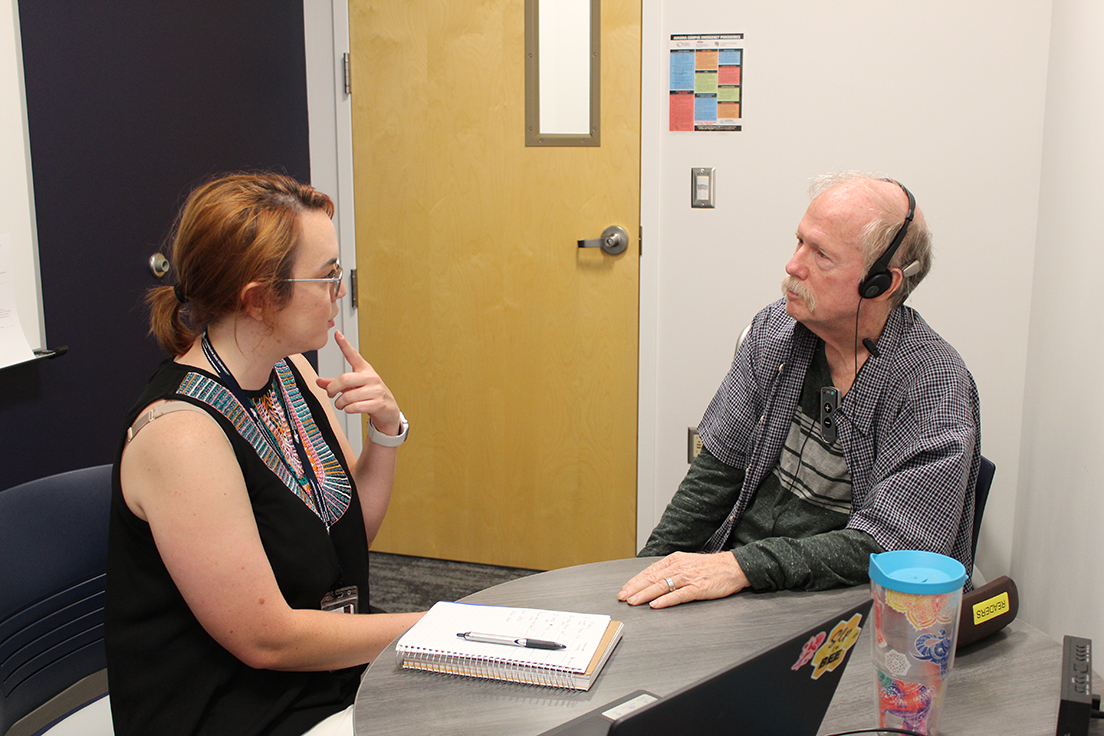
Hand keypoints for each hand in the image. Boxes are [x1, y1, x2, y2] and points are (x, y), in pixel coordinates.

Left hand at [316, 330, 400, 434]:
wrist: (388, 410)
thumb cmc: (370, 395)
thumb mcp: (354, 387)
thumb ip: (336, 384)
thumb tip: (319, 381)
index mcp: (364, 370)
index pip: (353, 355)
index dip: (344, 344)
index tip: (337, 334)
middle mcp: (371, 377)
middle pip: (344, 379)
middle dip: (332, 389)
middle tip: (330, 394)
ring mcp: (376, 390)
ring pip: (348, 396)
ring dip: (340, 403)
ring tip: (341, 404)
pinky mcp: (378, 403)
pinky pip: (355, 406)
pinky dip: (348, 410)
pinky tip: (350, 409)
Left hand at [617, 551, 749, 608]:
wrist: (733, 567)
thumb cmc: (710, 567)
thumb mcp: (686, 561)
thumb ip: (669, 568)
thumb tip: (651, 571)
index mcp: (675, 560)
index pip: (649, 571)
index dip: (635, 581)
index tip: (624, 589)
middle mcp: (679, 567)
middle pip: (652, 579)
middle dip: (635, 589)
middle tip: (623, 597)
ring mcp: (688, 578)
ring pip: (662, 586)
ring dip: (645, 594)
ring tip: (634, 601)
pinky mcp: (698, 588)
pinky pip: (679, 595)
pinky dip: (666, 600)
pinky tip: (656, 605)